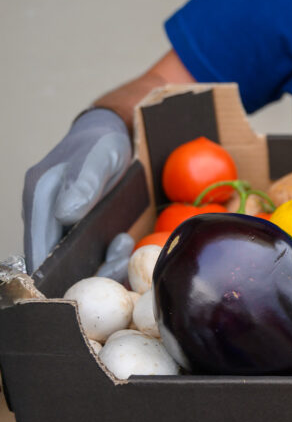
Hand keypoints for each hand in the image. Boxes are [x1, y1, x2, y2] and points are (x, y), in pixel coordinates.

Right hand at [23, 109, 130, 271]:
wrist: (108, 133)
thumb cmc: (101, 143)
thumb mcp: (99, 158)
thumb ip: (84, 183)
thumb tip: (65, 215)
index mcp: (39, 197)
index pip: (37, 245)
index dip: (51, 271)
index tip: (73, 287)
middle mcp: (43, 214)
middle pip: (54, 257)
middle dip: (84, 270)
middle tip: (116, 265)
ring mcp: (58, 221)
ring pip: (72, 257)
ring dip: (100, 261)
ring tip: (124, 245)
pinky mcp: (75, 225)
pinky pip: (86, 249)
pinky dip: (105, 253)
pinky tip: (123, 241)